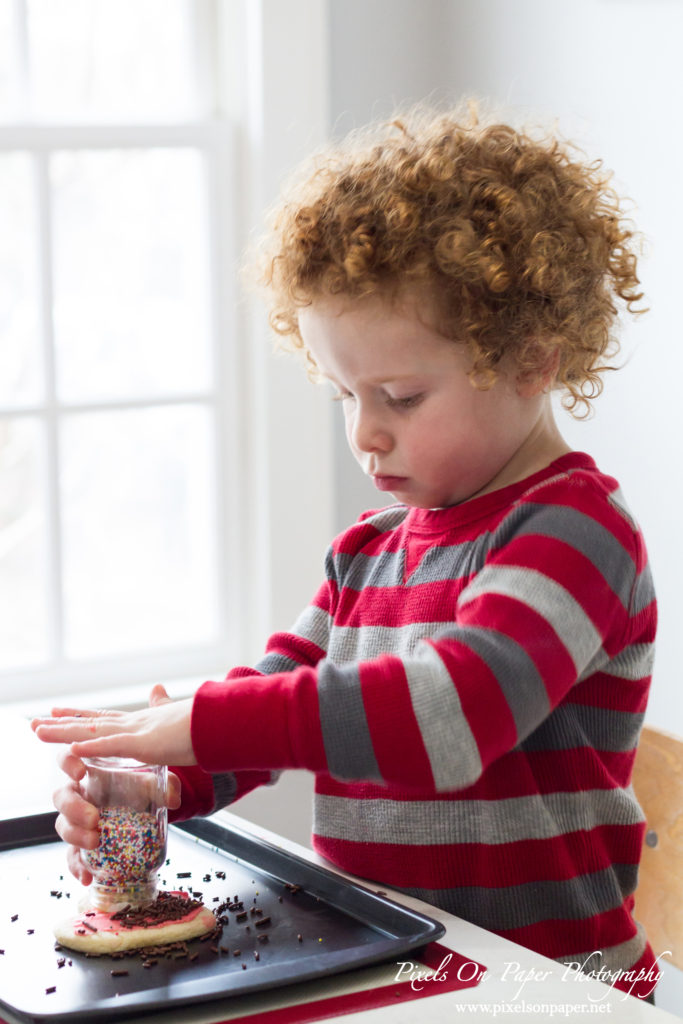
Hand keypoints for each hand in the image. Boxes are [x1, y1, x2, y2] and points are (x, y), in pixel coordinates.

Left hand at [31, 684, 196, 765]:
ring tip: (38, 731)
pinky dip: (92, 747)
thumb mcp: (176, 717)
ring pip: (93, 732)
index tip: (56, 712)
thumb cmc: (203, 723)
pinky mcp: (147, 743)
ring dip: (64, 733)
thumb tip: (157, 688)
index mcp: (141, 723)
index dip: (78, 717)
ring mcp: (139, 732)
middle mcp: (134, 724)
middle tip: (34, 724)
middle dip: (61, 725)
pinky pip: (114, 745)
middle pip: (89, 724)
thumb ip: (163, 705)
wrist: (221, 720)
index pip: (102, 719)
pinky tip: (72, 749)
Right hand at [47, 686, 182, 884]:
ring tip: (96, 840)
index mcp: (92, 766)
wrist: (156, 804)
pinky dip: (79, 867)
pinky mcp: (89, 843)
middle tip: (93, 816)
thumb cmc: (148, 775)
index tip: (82, 772)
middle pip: (61, 797)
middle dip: (73, 808)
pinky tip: (88, 875)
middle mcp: (82, 792)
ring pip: (63, 827)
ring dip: (77, 836)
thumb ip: (153, 722)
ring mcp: (82, 819)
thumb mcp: (157, 755)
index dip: (69, 763)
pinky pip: (74, 858)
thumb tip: (158, 690)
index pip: (70, 758)